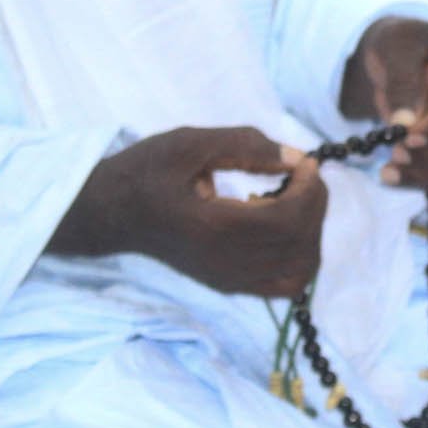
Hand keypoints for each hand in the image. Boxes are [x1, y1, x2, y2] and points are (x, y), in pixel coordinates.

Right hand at [52, 126, 324, 297]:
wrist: (112, 213)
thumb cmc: (146, 172)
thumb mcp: (190, 143)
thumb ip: (246, 146)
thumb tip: (297, 158)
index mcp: (212, 228)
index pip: (288, 219)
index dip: (310, 188)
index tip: (304, 161)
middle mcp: (224, 263)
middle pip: (299, 242)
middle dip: (314, 202)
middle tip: (298, 172)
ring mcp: (228, 279)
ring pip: (301, 267)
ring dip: (310, 229)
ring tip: (289, 198)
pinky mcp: (229, 285)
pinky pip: (286, 284)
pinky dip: (300, 255)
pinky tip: (280, 225)